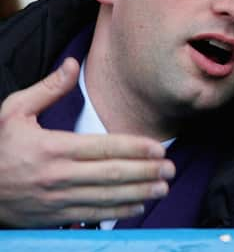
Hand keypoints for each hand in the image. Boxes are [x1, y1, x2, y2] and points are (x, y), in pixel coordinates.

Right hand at [0, 58, 175, 227]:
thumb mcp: (14, 111)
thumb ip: (47, 89)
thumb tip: (72, 64)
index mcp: (52, 147)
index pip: (103, 147)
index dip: (134, 148)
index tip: (158, 149)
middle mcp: (58, 175)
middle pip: (111, 174)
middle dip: (146, 172)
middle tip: (171, 169)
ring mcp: (58, 199)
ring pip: (107, 197)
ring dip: (139, 193)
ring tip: (163, 188)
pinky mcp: (56, 216)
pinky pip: (93, 215)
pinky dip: (118, 212)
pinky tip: (139, 205)